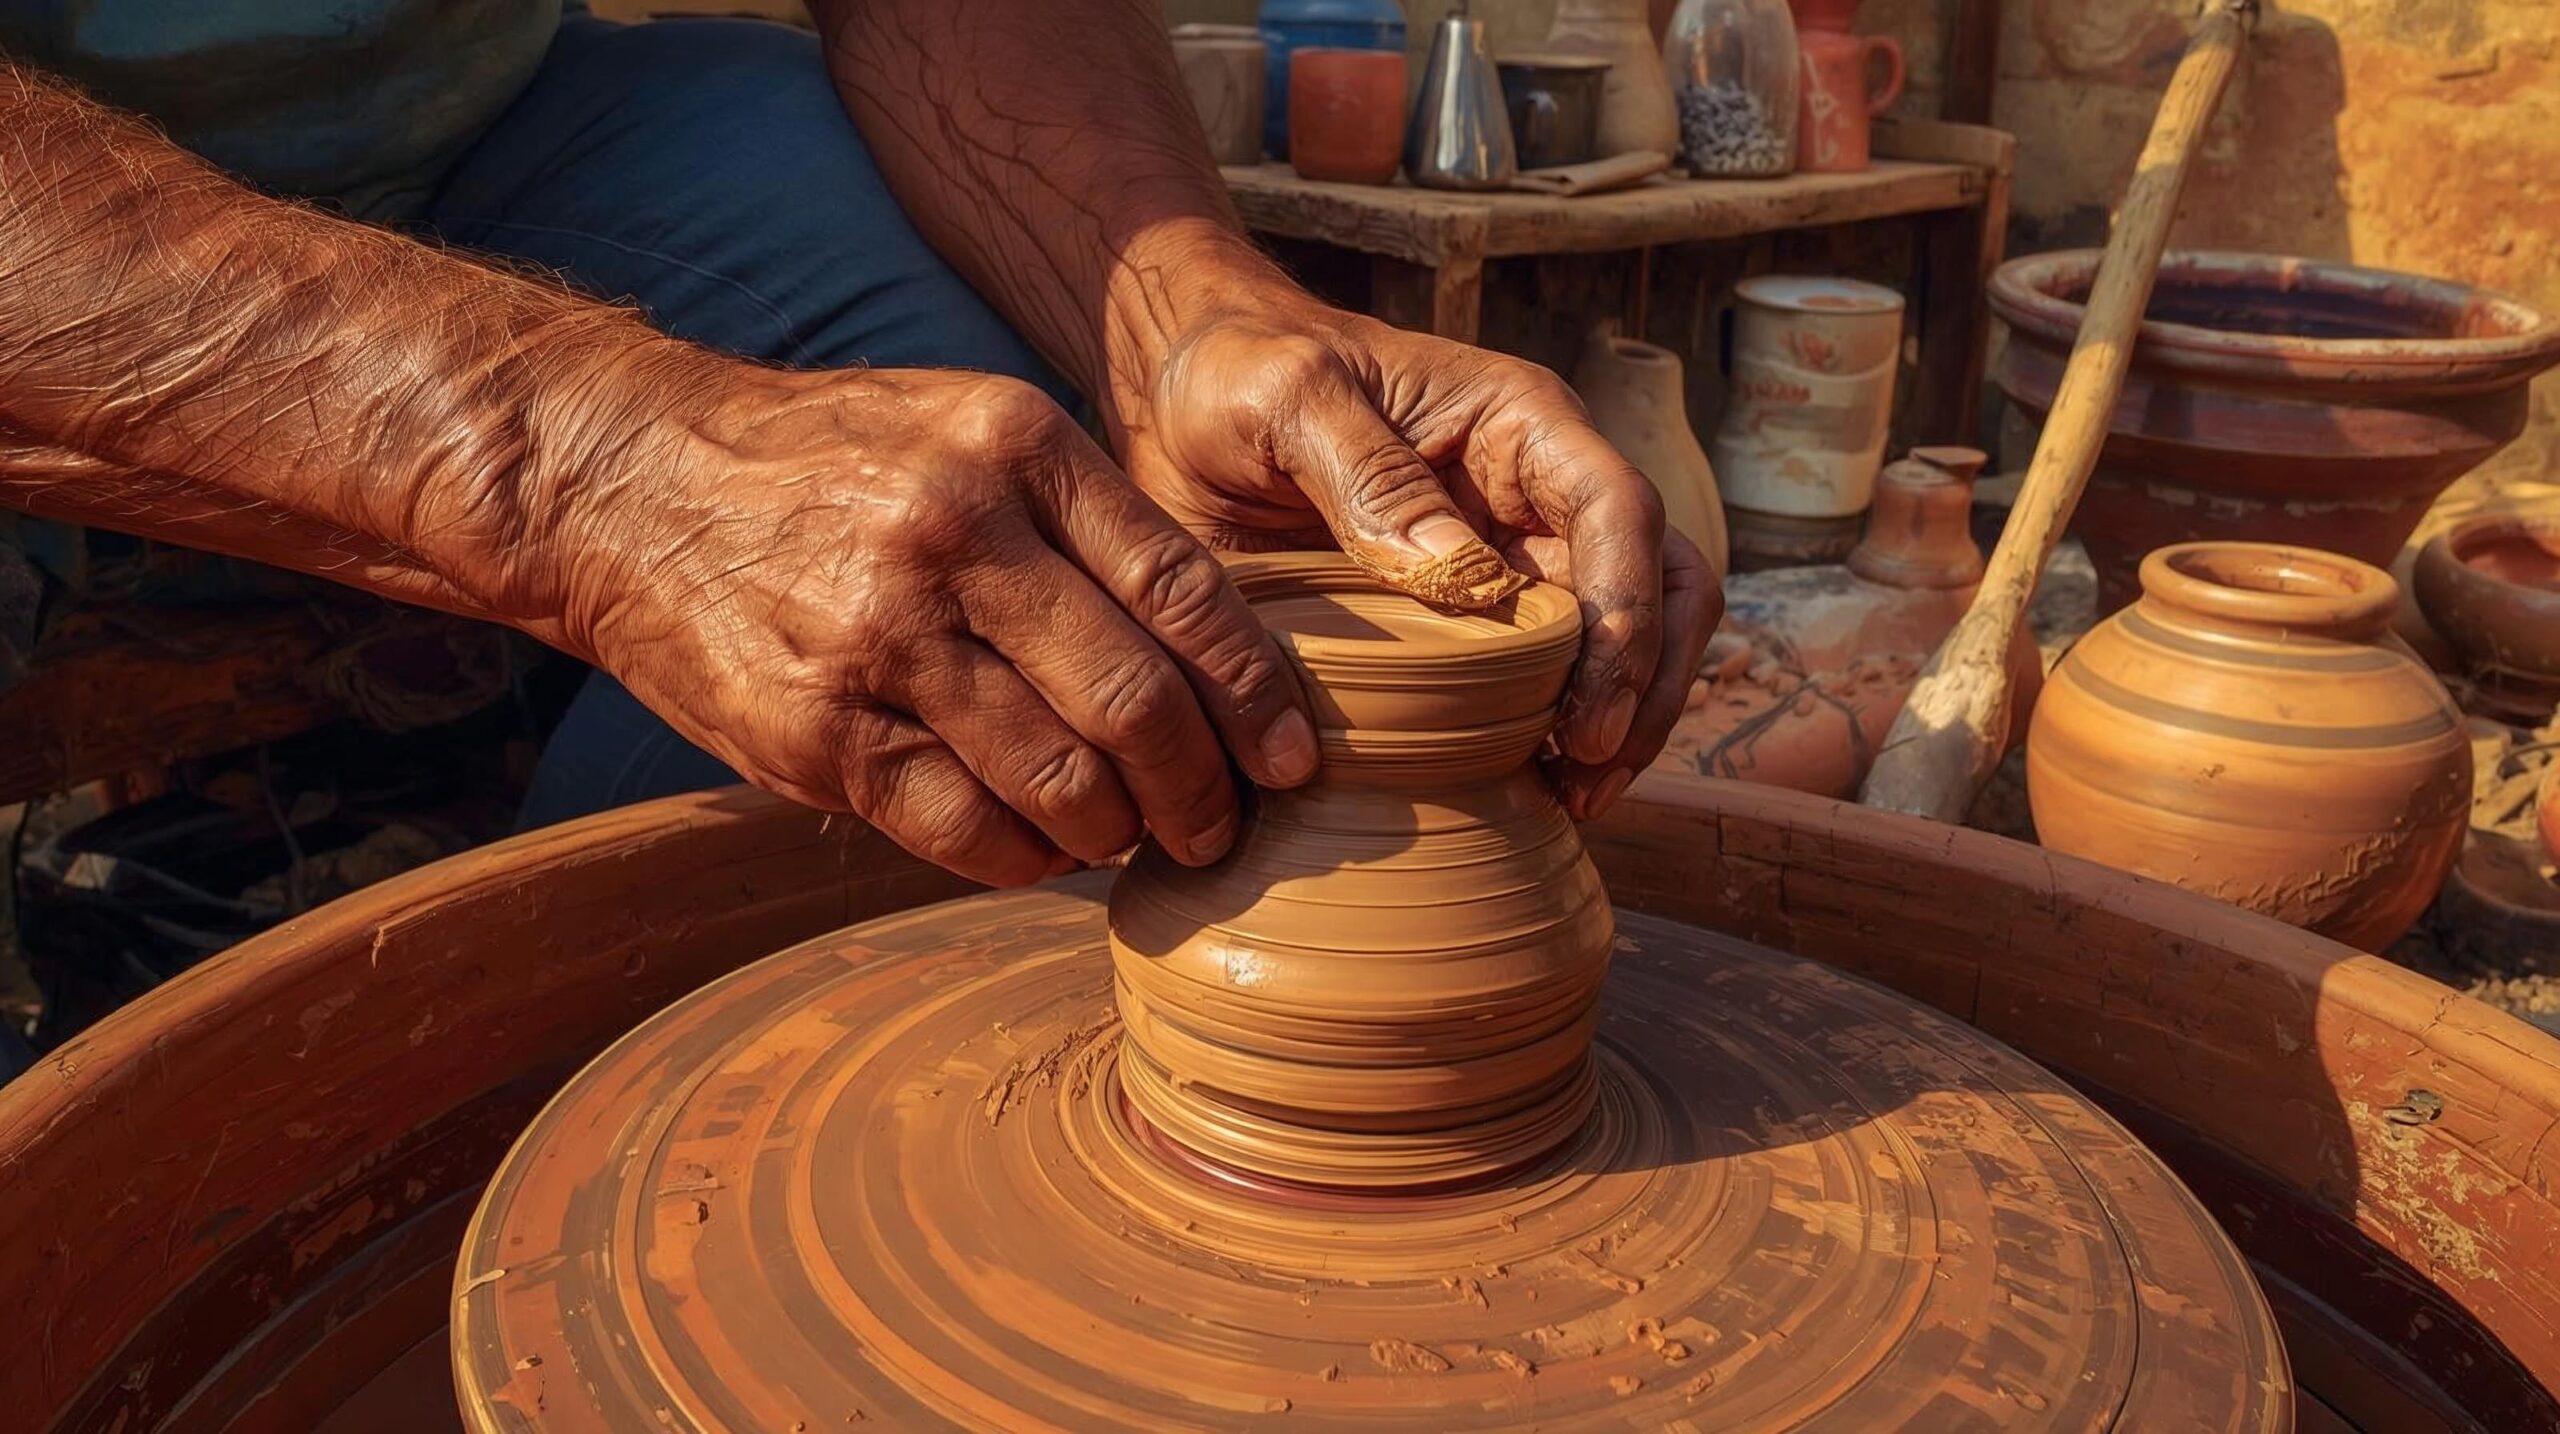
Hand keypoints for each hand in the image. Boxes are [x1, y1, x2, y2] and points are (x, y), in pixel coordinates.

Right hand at [546, 364, 1319, 886]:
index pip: (1183, 590)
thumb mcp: (965, 428)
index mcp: (1015, 448)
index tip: (1292, 756)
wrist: (626, 483)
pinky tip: (1044, 850)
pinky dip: (1029, 860)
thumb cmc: (829, 464)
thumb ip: (1082, 519)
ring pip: (1061, 779)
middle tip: (1221, 826)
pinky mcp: (816, 732)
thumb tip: (1218, 649)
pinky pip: (965, 829)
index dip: (1257, 691)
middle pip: (1137, 699)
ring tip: (1133, 838)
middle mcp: (954, 536)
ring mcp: (879, 638)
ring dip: (1119, 833)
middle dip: (1203, 788)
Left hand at [1115, 290, 1721, 818]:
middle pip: (1659, 585)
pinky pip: (1543, 680)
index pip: (1620, 511)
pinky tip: (1529, 790)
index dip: (1627, 615)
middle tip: (1589, 777)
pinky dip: (1552, 735)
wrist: (1182, 399)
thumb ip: (1369, 473)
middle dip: (1645, 685)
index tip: (1587, 714)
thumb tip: (1466, 578)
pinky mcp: (1471, 620)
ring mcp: (1513, 558)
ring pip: (1625, 638)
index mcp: (1518, 423)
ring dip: (1621, 721)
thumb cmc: (1239, 373)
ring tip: (1574, 799)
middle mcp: (1536, 493)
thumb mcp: (1285, 399)